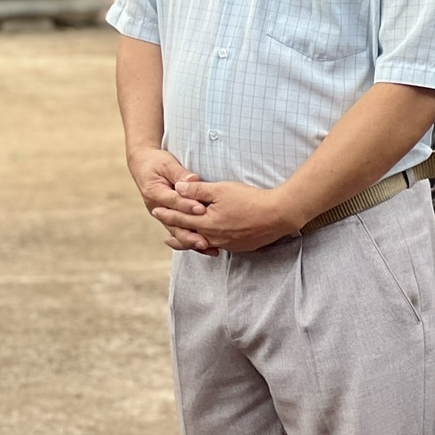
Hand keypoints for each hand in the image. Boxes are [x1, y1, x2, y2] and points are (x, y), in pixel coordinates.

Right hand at [126, 148, 216, 254]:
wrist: (142, 165)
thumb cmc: (156, 163)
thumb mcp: (167, 164)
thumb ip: (180, 174)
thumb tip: (192, 179)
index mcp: (154, 192)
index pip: (173, 200)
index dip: (187, 206)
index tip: (202, 209)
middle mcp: (156, 207)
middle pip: (173, 224)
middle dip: (189, 234)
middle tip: (205, 240)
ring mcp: (161, 216)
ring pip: (176, 232)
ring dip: (191, 242)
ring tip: (207, 248)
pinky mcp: (168, 219)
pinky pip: (179, 232)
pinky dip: (191, 241)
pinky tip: (206, 248)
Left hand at [151, 180, 301, 253]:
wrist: (279, 214)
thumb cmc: (249, 199)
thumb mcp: (220, 189)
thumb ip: (197, 190)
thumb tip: (177, 188)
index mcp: (207, 224)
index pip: (181, 219)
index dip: (167, 215)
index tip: (155, 212)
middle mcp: (216, 238)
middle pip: (190, 237)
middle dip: (177, 235)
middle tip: (165, 239)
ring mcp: (229, 244)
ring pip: (206, 244)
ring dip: (194, 242)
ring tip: (186, 243)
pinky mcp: (241, 246)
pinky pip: (221, 246)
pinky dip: (211, 244)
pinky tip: (212, 242)